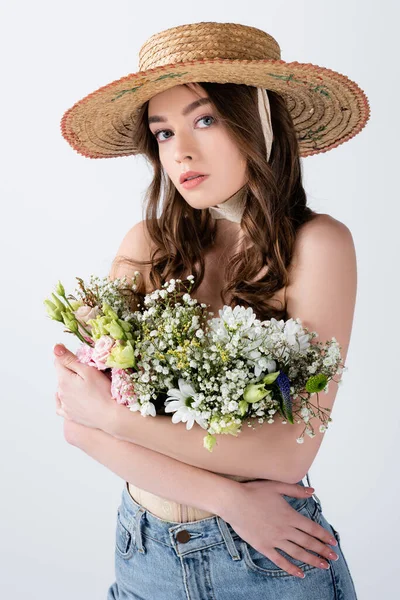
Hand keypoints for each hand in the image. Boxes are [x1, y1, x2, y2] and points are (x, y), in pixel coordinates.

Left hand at [53, 343, 115, 430]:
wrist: (111, 416)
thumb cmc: (102, 391)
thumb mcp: (88, 370)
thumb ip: (69, 359)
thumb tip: (55, 347)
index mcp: (63, 380)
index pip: (59, 362)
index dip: (70, 358)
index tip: (83, 361)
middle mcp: (60, 393)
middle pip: (62, 376)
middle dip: (71, 372)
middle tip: (88, 374)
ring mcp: (64, 405)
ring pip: (63, 389)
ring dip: (70, 385)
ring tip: (86, 387)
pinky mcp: (70, 416)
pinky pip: (61, 405)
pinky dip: (64, 400)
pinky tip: (71, 398)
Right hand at [221, 479, 337, 577]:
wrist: (234, 502)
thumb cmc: (254, 491)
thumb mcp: (277, 486)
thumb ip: (296, 490)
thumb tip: (312, 491)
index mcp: (289, 515)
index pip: (312, 528)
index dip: (324, 536)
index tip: (333, 542)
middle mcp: (285, 529)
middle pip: (308, 542)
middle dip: (322, 551)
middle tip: (333, 558)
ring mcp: (274, 540)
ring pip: (297, 553)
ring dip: (312, 560)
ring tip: (323, 566)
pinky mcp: (264, 547)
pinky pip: (280, 560)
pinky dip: (291, 568)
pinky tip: (300, 574)